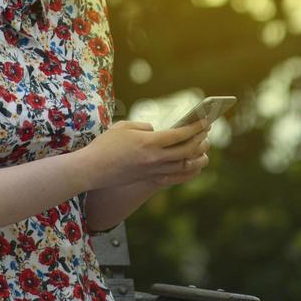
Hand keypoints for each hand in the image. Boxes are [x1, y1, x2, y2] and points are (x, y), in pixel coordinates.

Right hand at [79, 117, 210, 191]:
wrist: (93, 169)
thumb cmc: (105, 144)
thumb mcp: (124, 126)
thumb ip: (144, 126)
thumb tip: (158, 131)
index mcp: (149, 142)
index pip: (180, 134)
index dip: (195, 127)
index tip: (205, 120)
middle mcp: (155, 159)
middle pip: (186, 150)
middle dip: (200, 139)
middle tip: (207, 130)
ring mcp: (154, 171)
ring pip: (184, 166)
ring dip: (198, 156)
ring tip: (204, 148)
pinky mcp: (150, 180)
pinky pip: (176, 178)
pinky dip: (189, 172)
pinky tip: (194, 165)